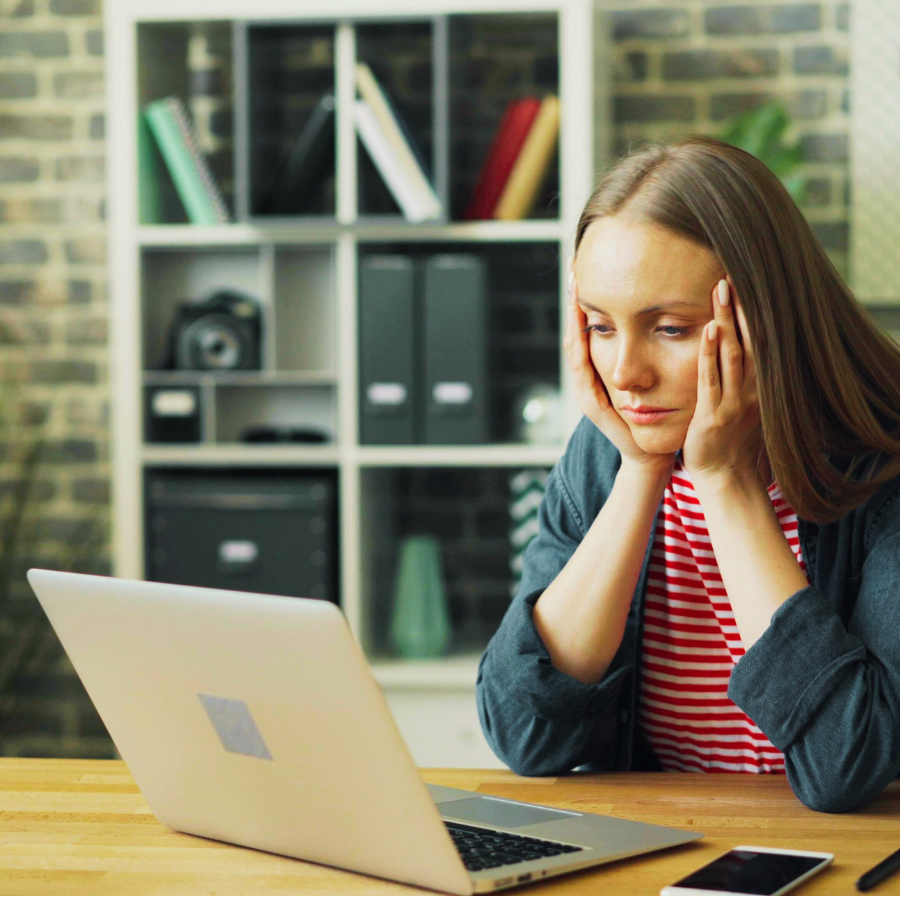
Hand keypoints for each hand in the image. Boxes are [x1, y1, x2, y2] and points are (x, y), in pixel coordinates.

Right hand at [564, 259, 674, 476]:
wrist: (650, 453)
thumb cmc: (656, 415)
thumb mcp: (651, 376)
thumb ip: (651, 351)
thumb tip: (665, 315)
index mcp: (601, 370)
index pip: (589, 328)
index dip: (586, 301)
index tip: (586, 269)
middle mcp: (588, 378)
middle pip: (575, 331)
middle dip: (573, 301)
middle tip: (573, 270)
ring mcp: (586, 390)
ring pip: (574, 347)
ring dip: (572, 318)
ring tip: (574, 290)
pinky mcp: (591, 402)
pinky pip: (581, 368)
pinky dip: (580, 345)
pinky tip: (581, 326)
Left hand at [682, 277, 766, 489]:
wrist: (725, 476)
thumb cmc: (726, 437)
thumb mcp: (738, 400)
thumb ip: (737, 373)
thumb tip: (728, 340)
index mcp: (757, 384)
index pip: (756, 339)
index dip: (749, 311)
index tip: (741, 281)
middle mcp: (752, 390)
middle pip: (748, 340)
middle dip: (739, 307)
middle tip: (730, 273)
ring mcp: (735, 402)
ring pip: (733, 355)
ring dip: (726, 322)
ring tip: (720, 291)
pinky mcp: (714, 415)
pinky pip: (711, 380)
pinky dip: (710, 355)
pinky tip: (706, 332)